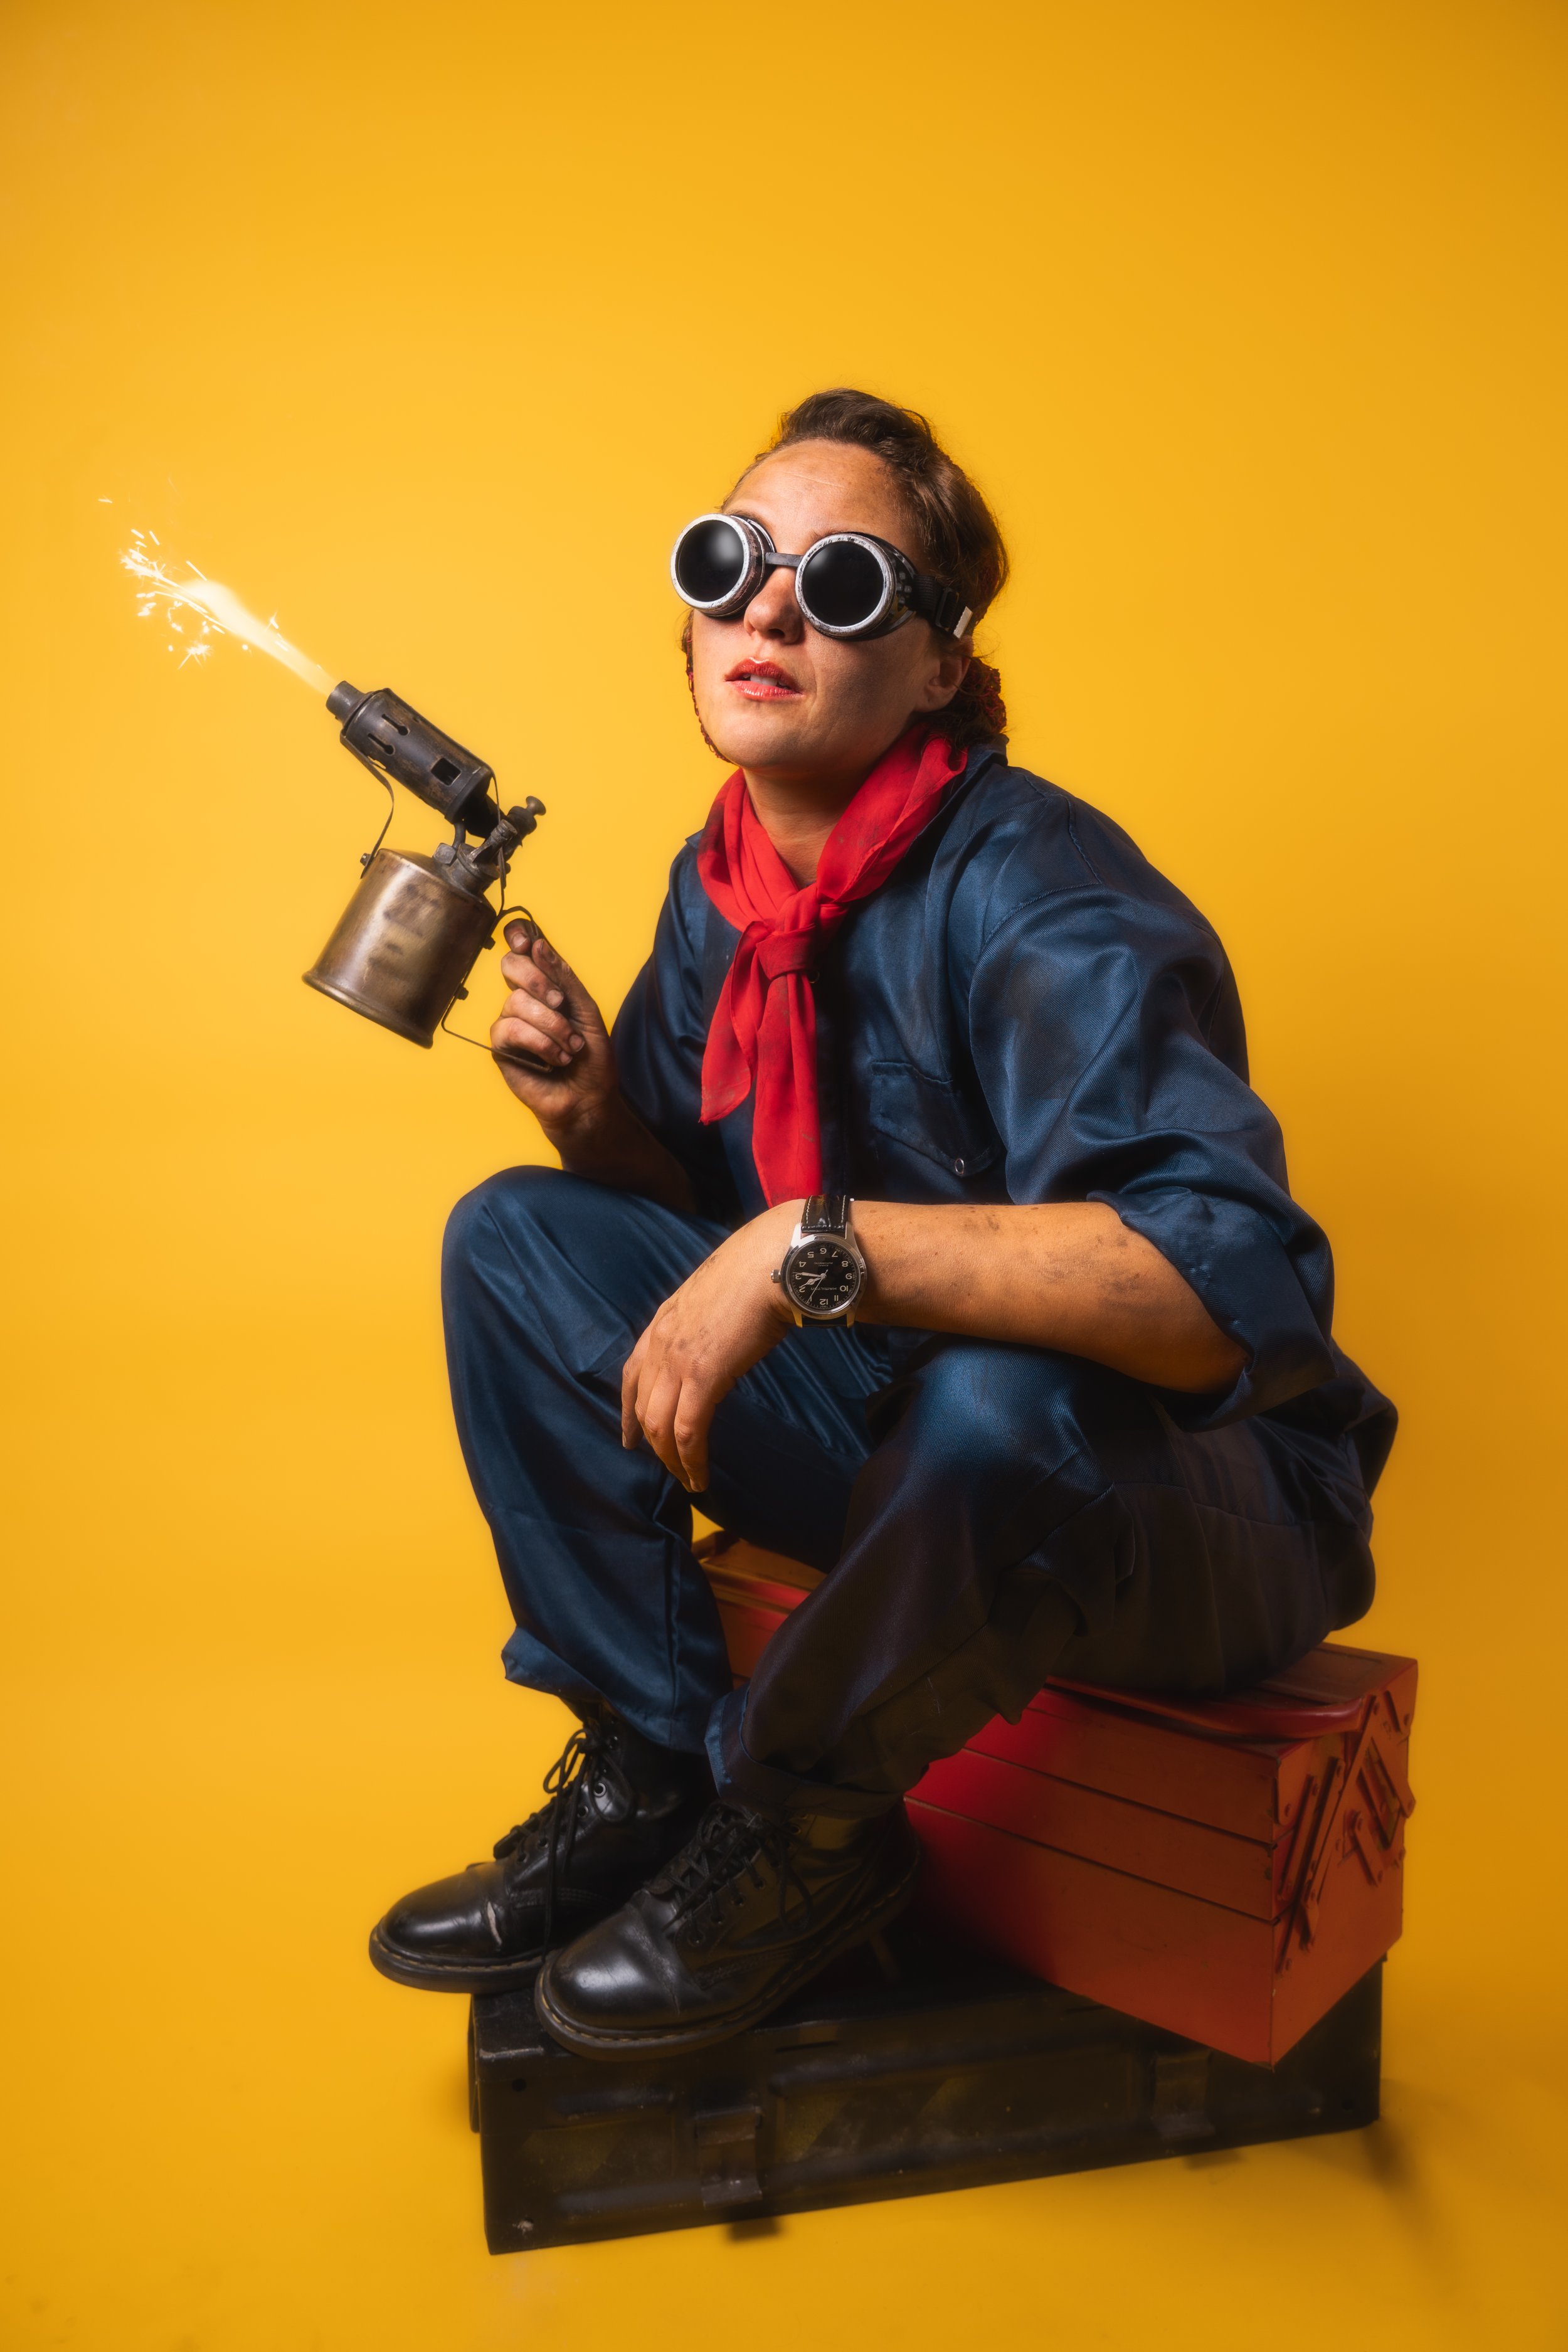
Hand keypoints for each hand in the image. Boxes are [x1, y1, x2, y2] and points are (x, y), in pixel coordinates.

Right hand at [490, 925, 615, 1134]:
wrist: (589, 1097)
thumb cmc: (591, 1058)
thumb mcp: (586, 1010)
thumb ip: (564, 977)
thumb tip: (539, 945)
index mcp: (545, 986)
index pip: (522, 950)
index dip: (518, 936)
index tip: (526, 942)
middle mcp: (524, 999)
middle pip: (510, 965)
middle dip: (538, 980)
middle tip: (560, 1003)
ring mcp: (510, 1022)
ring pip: (516, 1001)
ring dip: (551, 1025)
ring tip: (571, 1047)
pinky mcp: (501, 1047)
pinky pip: (509, 1029)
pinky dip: (539, 1042)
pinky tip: (555, 1058)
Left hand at [621, 1202, 802, 1490]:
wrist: (772, 1261)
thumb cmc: (758, 1270)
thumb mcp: (717, 1295)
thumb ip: (707, 1321)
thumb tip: (723, 1338)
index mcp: (663, 1321)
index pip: (631, 1373)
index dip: (627, 1410)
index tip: (629, 1437)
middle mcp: (660, 1342)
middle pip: (643, 1407)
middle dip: (653, 1444)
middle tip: (670, 1468)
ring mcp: (677, 1360)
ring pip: (659, 1426)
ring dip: (672, 1460)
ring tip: (688, 1480)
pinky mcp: (702, 1376)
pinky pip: (688, 1432)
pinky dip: (691, 1460)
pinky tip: (700, 1476)